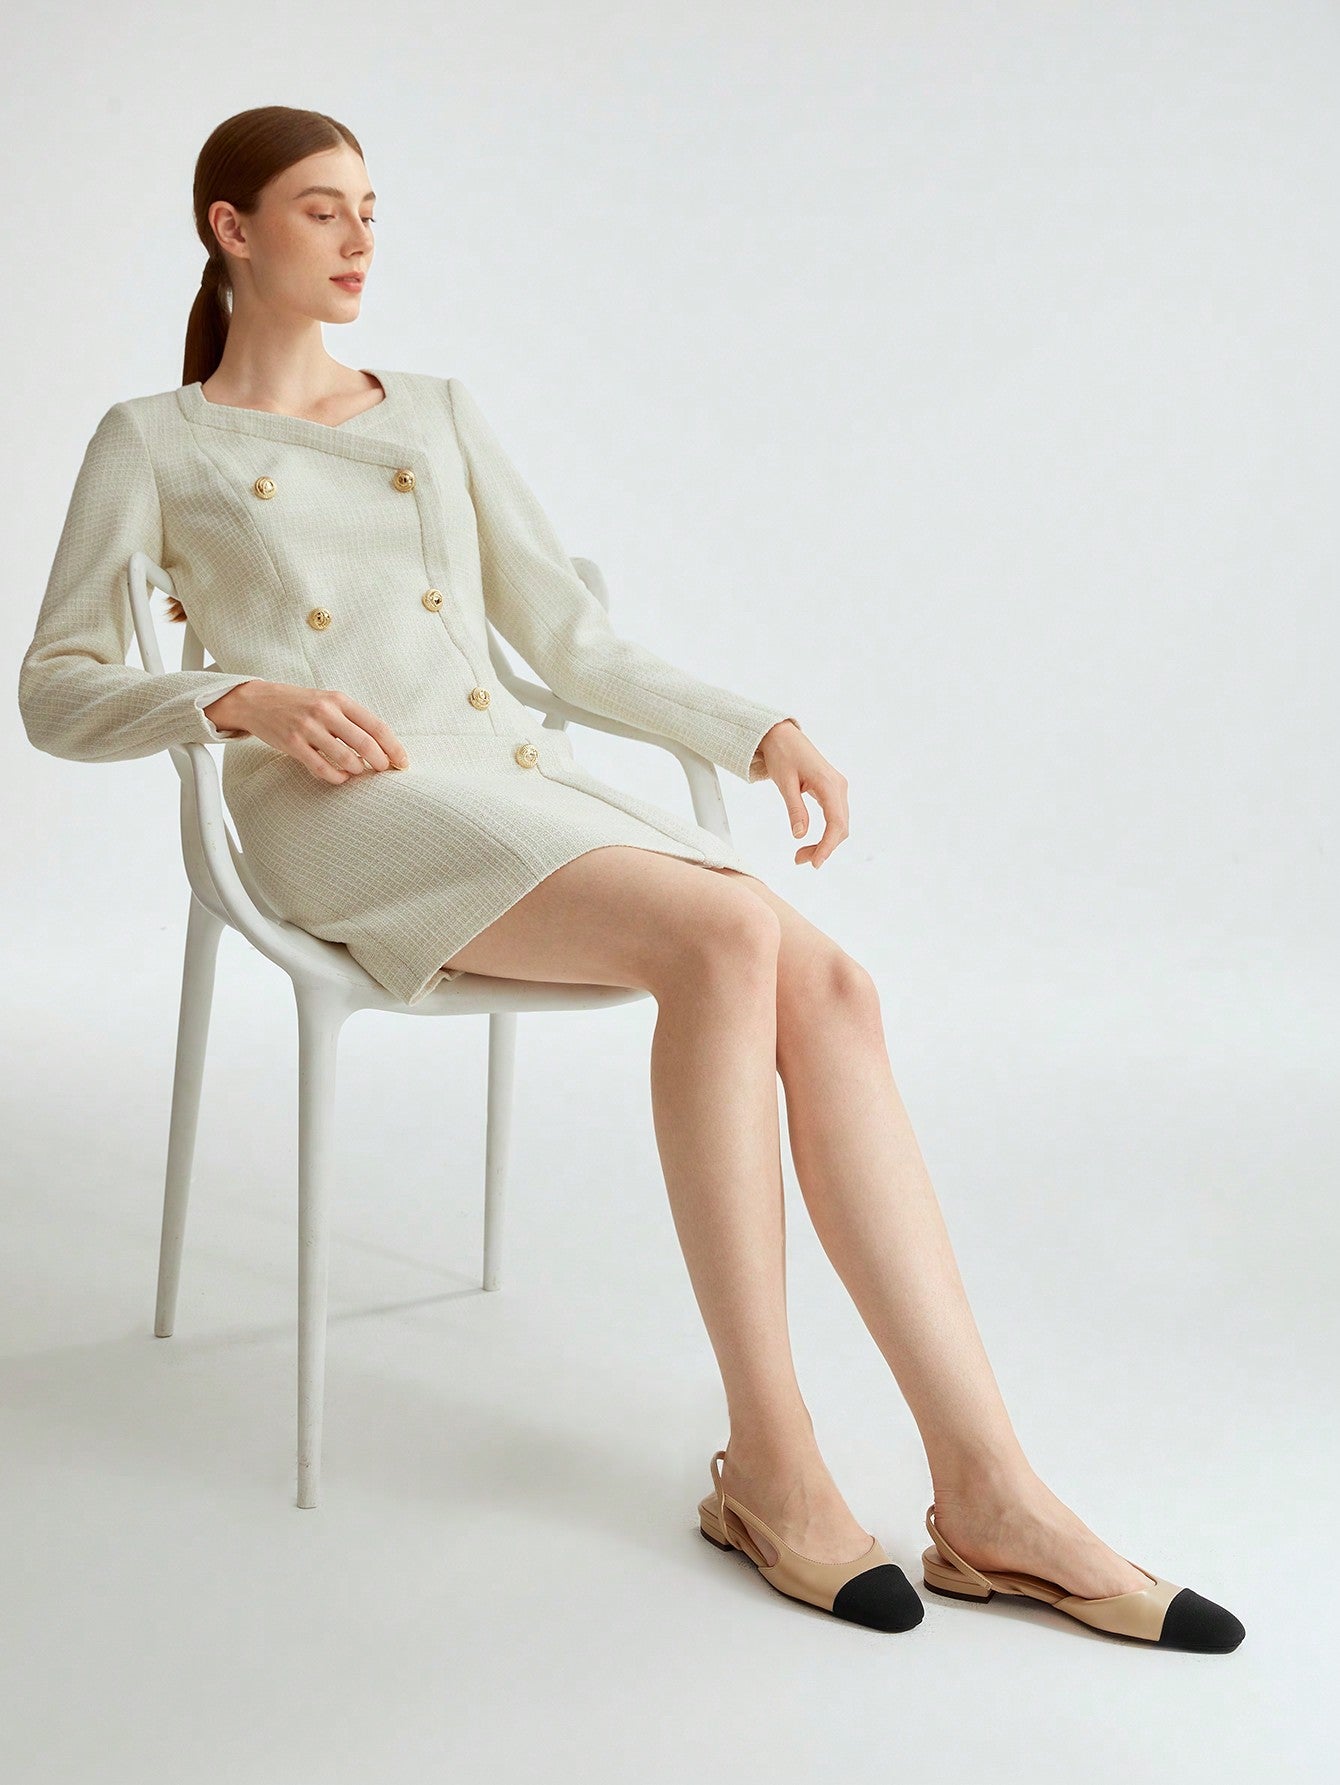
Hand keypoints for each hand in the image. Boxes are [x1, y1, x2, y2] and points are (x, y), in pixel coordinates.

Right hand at [203, 681, 410, 783]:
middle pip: (366, 745)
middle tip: (383, 772)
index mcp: (340, 700)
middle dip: (380, 763)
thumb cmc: (300, 704)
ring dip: (357, 771)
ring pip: (345, 759)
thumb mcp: (329, 701)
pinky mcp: (292, 744)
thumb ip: (353, 719)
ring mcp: (308, 728)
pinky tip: (340, 777)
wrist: (258, 701)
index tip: (403, 763)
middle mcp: (325, 712)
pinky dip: (336, 778)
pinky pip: (322, 768)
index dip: (394, 748)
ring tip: (358, 773)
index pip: (377, 726)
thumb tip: (384, 746)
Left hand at [757, 720, 848, 867]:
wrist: (782, 736)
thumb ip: (795, 809)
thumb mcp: (784, 783)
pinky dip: (825, 832)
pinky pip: (835, 817)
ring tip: (801, 855)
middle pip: (841, 827)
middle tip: (799, 860)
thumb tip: (799, 835)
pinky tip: (811, 841)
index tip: (816, 863)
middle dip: (824, 847)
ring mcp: (838, 788)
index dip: (828, 846)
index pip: (836, 822)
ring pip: (839, 824)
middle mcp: (839, 787)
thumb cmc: (782, 755)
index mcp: (829, 784)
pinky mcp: (832, 790)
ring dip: (824, 842)